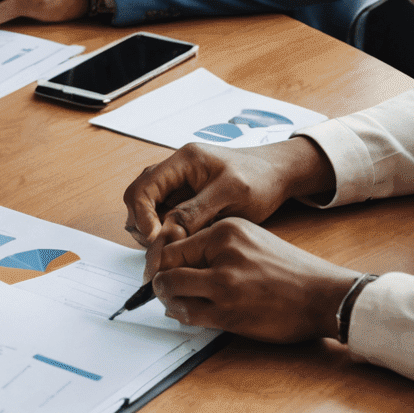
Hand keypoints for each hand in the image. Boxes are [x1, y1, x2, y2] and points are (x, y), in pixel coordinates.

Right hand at [122, 138, 336, 275]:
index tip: (156, 241)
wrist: (276, 174)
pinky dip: (165, 233)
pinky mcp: (183, 199)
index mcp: (182, 161)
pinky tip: (183, 245)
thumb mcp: (231, 194)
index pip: (142, 189)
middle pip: (137, 200)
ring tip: (175, 249)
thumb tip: (166, 233)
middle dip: (144, 227)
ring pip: (146, 212)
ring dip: (153, 232)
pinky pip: (162, 217)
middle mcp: (172, 171)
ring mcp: (176, 185)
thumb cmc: (258, 179)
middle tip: (163, 251)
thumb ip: (196, 211)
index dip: (142, 217)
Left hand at [152, 217, 359, 341]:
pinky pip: (190, 314)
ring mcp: (225, 284)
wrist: (326, 295)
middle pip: (167, 266)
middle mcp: (222, 253)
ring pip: (173, 290)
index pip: (174, 243)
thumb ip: (216, 246)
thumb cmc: (291, 270)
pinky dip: (180, 314)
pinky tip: (183, 313)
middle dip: (159, 280)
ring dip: (167, 299)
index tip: (159, 269)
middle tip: (158, 289)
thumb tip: (177, 259)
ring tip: (171, 301)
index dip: (161, 260)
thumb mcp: (251, 239)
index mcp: (226, 230)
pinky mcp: (230, 313)